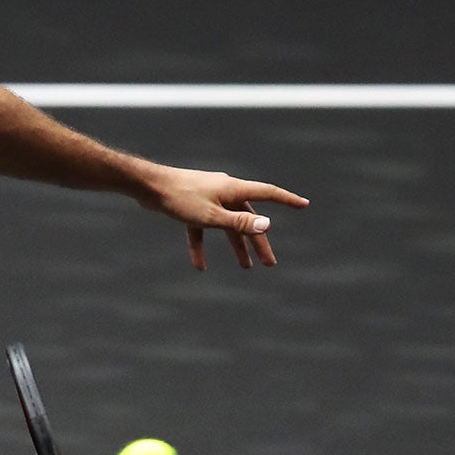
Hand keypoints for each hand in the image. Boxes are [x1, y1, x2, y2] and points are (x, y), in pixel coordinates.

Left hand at [144, 168, 309, 270]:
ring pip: (228, 225)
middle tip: (269, 263)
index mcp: (234, 189)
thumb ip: (239, 223)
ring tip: (245, 267)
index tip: (304, 205)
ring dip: (236, 245)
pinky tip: (200, 266)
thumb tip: (267, 226)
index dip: (287, 200)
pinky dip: (202, 246)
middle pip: (248, 218)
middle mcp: (225, 191)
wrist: (150, 187)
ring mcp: (209, 197)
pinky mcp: (193, 206)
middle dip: (259, 241)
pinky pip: (203, 229)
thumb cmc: (181, 199)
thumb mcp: (213, 217)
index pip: (268, 193)